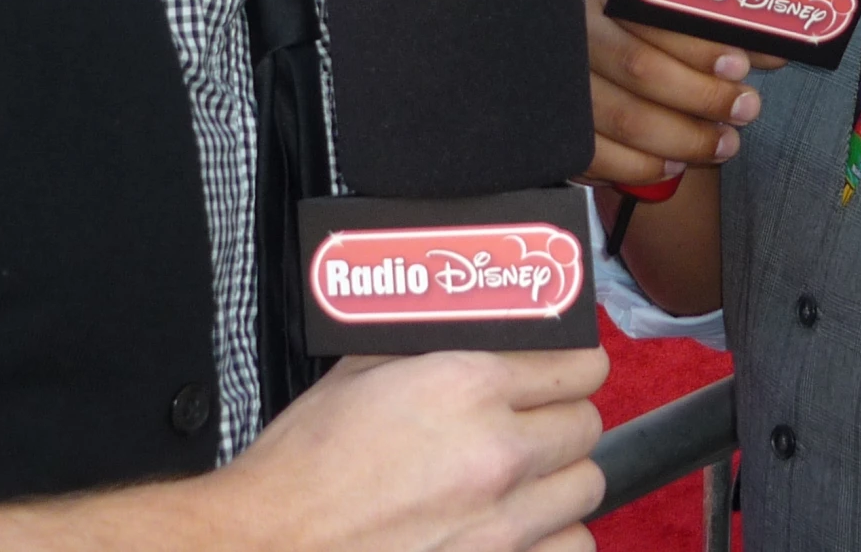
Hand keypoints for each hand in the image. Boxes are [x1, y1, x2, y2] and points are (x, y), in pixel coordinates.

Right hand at [209, 349, 608, 551]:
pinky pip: (571, 546)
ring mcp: (502, 523)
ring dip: (561, 477)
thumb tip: (475, 330)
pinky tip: (523, 526)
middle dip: (565, 418)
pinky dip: (554, 536)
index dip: (574, 365)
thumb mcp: (363, 370)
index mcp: (468, 386)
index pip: (577, 366)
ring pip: (587, 487)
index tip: (568, 371)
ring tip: (528, 477)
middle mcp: (498, 452)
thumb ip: (433, 345)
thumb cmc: (306, 465)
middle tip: (537, 422)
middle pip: (587, 426)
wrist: (273, 542)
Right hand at [582, 0, 783, 187]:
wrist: (600, 78)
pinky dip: (642, 167)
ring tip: (724, 144)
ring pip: (622, 117)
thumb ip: (728, 34)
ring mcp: (563, 84)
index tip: (740, 66)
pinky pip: (597, 156)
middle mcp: (580, 35)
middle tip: (745, 110)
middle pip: (639, 67)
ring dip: (683, 138)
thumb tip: (776, 48)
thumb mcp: (686, 28)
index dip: (699, 45)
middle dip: (702, 95)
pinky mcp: (558, 131)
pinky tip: (676, 165)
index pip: (655, 16)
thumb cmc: (654, 46)